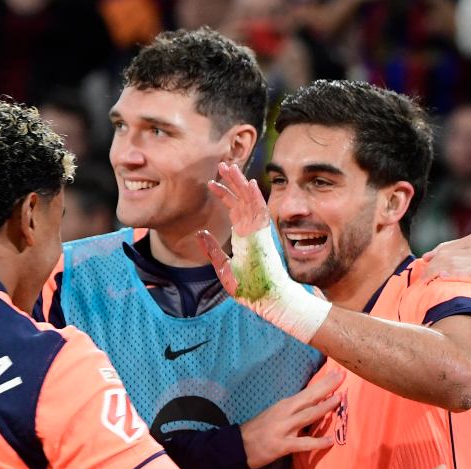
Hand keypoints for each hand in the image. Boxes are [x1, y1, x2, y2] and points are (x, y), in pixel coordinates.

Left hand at [198, 162, 330, 342]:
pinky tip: (250, 184)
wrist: (270, 302)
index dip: (224, 194)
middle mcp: (253, 232)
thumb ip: (213, 250)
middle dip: (232, 181)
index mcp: (244, 236)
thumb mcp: (224, 269)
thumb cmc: (251, 290)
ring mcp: (260, 234)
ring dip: (240, 184)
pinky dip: (256, 200)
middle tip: (222, 164)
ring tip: (229, 167)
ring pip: (250, 203)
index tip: (212, 182)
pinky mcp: (265, 240)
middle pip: (243, 200)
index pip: (234, 209)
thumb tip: (200, 233)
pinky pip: (262, 216)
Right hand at [240, 369, 343, 467]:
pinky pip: (303, 444)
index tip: (338, 372)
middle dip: (327, 387)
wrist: (237, 446)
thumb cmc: (258, 429)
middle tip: (342, 376)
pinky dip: (317, 442)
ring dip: (324, 408)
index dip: (323, 382)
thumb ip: (294, 410)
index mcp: (284, 405)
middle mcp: (284, 413)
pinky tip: (330, 440)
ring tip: (339, 400)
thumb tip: (316, 405)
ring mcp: (283, 429)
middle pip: (309, 398)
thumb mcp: (275, 414)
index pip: (307, 392)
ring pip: (307, 416)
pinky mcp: (282, 445)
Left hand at [420, 232, 470, 306]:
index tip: (421, 271)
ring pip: (455, 264)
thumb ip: (453, 251)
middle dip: (431, 268)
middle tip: (421, 280)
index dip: (430, 260)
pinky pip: (469, 274)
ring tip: (426, 283)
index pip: (445, 248)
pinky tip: (443, 278)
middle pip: (447, 256)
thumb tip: (426, 257)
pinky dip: (454, 275)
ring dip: (437, 273)